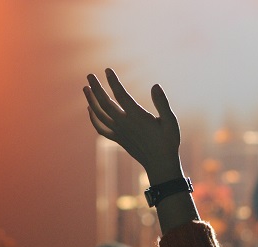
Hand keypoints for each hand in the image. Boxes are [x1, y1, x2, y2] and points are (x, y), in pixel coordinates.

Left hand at [84, 68, 182, 183]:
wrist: (160, 164)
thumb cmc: (168, 141)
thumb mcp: (171, 122)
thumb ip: (162, 103)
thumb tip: (155, 86)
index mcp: (137, 116)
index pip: (121, 95)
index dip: (113, 82)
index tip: (107, 70)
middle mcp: (124, 124)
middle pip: (104, 103)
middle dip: (96, 88)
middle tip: (89, 75)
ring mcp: (119, 132)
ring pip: (99, 114)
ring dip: (91, 100)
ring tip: (85, 88)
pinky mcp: (117, 139)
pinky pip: (100, 128)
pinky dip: (93, 119)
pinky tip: (89, 110)